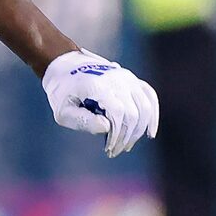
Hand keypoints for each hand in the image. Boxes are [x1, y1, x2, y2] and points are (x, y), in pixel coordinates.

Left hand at [41, 51, 158, 159]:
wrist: (64, 65)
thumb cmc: (62, 91)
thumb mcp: (62, 110)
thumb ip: (82, 121)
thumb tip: (107, 128)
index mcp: (99, 86)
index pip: (119, 114)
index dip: (117, 135)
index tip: (108, 149)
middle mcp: (117, 79)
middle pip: (134, 113)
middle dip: (126, 137)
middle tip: (114, 151)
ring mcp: (127, 77)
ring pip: (145, 107)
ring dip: (139, 130)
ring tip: (126, 145)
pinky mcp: (132, 79)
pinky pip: (150, 96)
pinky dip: (152, 115)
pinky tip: (150, 132)